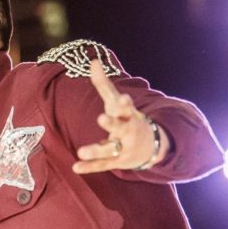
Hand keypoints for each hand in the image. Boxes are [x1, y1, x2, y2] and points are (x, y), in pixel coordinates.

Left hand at [72, 58, 166, 173]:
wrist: (152, 145)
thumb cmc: (128, 118)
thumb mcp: (117, 102)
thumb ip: (103, 84)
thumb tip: (93, 61)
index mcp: (128, 115)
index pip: (127, 107)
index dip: (125, 103)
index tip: (124, 98)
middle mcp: (128, 131)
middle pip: (121, 127)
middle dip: (112, 124)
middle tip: (101, 118)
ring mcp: (123, 147)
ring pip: (110, 149)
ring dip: (96, 150)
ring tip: (81, 151)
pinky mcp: (117, 161)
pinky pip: (103, 165)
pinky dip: (90, 167)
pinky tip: (76, 167)